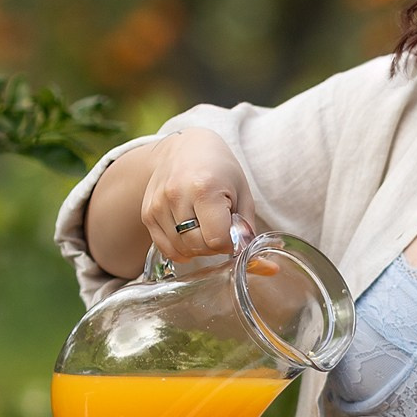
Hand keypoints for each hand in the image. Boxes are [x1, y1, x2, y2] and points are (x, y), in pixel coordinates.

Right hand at [139, 128, 255, 263]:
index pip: (218, 240)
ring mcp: (158, 205)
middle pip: (198, 246)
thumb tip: (269, 269)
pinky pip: (166, 248)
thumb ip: (249, 232)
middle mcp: (176, 196)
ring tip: (205, 226)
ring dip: (198, 248)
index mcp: (204, 188)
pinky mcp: (148, 213)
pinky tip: (190, 233)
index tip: (233, 229)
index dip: (230, 242)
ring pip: (181, 251)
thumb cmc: (220, 170)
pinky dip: (181, 248)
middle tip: (220, 228)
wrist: (185, 147)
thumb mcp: (243, 194)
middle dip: (214, 246)